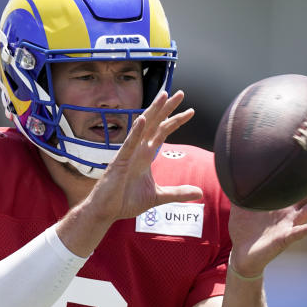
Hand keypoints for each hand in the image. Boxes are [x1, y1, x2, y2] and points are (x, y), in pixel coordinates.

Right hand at [86, 90, 201, 222]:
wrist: (106, 212)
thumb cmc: (125, 201)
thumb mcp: (158, 196)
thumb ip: (178, 192)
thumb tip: (200, 192)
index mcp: (145, 155)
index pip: (163, 132)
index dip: (176, 121)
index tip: (191, 111)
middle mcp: (137, 150)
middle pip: (155, 123)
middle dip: (168, 108)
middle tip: (181, 93)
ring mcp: (128, 154)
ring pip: (142, 127)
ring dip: (153, 111)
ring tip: (163, 96)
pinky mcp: (119, 162)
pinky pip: (128, 144)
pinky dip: (135, 132)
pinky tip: (143, 120)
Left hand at [228, 161, 306, 277]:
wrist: (240, 254)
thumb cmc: (244, 230)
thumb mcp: (241, 207)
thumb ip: (240, 190)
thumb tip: (232, 170)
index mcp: (281, 204)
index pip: (297, 185)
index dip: (306, 173)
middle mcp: (290, 214)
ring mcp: (289, 226)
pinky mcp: (284, 240)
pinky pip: (298, 234)